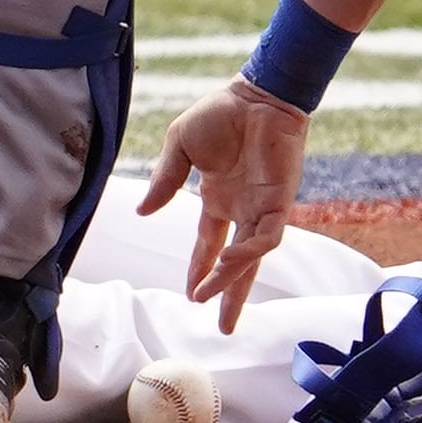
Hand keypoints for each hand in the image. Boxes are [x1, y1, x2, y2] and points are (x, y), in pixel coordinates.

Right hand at [136, 77, 310, 332]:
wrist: (257, 94)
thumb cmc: (220, 113)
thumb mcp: (180, 146)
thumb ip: (164, 180)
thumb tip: (142, 211)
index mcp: (219, 198)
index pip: (208, 243)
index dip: (199, 269)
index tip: (189, 295)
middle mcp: (242, 209)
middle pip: (235, 262)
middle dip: (227, 294)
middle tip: (221, 328)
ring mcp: (262, 207)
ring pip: (250, 256)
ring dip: (233, 279)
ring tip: (213, 299)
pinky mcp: (279, 201)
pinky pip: (266, 236)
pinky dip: (249, 252)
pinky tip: (231, 263)